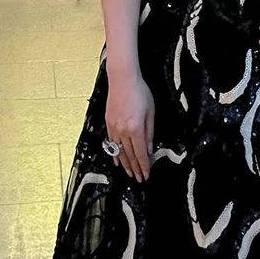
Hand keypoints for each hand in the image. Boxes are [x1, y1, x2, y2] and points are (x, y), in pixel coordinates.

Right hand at [105, 68, 154, 182]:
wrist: (123, 79)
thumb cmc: (140, 92)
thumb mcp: (150, 112)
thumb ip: (150, 132)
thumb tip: (150, 148)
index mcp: (136, 128)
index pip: (140, 153)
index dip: (144, 166)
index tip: (146, 175)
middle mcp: (123, 131)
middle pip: (129, 155)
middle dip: (135, 168)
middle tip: (139, 179)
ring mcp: (114, 128)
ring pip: (119, 151)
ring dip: (125, 164)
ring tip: (129, 173)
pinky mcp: (108, 123)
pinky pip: (111, 143)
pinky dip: (115, 153)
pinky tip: (116, 160)